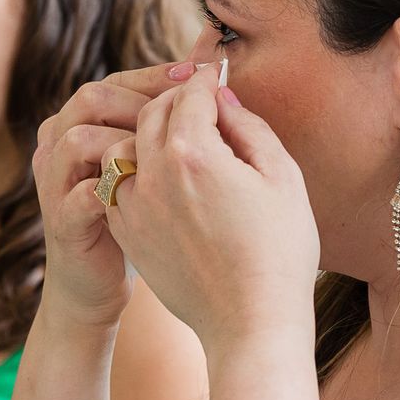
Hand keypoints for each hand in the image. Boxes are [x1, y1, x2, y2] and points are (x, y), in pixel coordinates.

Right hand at [31, 63, 181, 329]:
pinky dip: (117, 190)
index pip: (114, 82)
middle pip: (90, 98)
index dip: (154, 76)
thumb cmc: (132, 219)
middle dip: (142, 100)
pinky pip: (80, 196)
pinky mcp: (63, 224)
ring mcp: (56, 185)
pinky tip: (154, 192)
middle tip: (186, 110)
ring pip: (77, 140)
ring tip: (170, 150)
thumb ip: (163, 127)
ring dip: (126, 140)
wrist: (96, 284)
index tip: (197, 77)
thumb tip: (209, 85)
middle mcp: (59, 147)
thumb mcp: (146, 166)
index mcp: (81, 126)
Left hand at [100, 64, 317, 353]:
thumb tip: (221, 99)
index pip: (190, 93)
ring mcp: (133, 206)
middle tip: (198, 101)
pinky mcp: (126, 233)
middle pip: (152, 113)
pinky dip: (133, 171)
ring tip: (176, 139)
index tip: (215, 76)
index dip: (206, 79)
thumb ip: (249, 126)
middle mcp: (153, 174)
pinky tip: (159, 178)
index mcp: (194, 153)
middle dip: (175, 99)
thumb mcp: (283, 177)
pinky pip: (116, 185)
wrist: (251, 323)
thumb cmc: (280, 252)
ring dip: (147, 134)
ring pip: (125, 146)